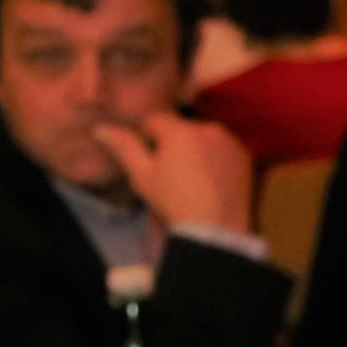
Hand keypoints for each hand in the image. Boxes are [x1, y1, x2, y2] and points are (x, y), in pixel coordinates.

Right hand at [94, 111, 254, 238]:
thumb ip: (124, 147)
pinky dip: (214, 157)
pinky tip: (209, 179)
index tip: (146, 157)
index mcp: (179, 130)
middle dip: (171, 141)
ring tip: (190, 176)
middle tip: (167, 170)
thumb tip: (101, 128)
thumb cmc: (172, 200)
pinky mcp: (245, 156)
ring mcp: (230, 141)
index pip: (154, 119)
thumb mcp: (142, 176)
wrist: (215, 227)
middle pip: (180, 127)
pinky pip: (222, 148)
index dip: (145, 135)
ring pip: (203, 136)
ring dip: (194, 147)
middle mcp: (208, 128)